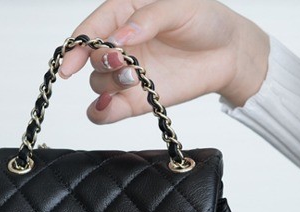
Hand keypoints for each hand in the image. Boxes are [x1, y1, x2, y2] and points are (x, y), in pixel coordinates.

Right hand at [59, 0, 268, 122]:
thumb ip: (147, 18)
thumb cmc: (205, 20)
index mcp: (124, 14)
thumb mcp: (178, 6)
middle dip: (103, 62)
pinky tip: (106, 110)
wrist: (229, 52)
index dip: (75, 47)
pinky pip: (109, 112)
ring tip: (136, 76)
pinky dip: (101, 114)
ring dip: (109, 84)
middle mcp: (121, 47)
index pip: (90, 30)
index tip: (70, 64)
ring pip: (99, 85)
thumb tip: (118, 40)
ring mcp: (128, 75)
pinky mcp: (138, 100)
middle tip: (126, 61)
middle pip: (92, 61)